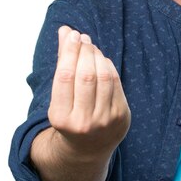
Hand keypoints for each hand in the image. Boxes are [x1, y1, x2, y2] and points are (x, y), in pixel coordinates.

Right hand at [48, 26, 130, 162]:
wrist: (87, 150)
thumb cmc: (69, 115)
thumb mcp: (59, 97)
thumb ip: (62, 63)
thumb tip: (65, 30)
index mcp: (61, 118)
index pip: (65, 76)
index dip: (70, 51)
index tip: (72, 35)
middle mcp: (84, 122)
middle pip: (86, 75)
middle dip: (85, 51)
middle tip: (83, 38)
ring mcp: (105, 121)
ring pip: (104, 78)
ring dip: (98, 57)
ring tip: (92, 48)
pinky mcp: (121, 117)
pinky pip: (116, 84)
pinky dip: (109, 68)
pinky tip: (102, 61)